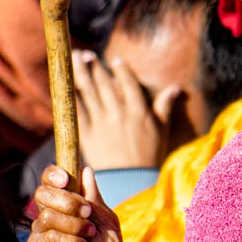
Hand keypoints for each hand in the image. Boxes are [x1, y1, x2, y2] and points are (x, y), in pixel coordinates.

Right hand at [29, 165, 124, 241]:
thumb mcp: (109, 226)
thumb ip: (96, 200)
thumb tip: (85, 170)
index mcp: (68, 206)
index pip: (52, 180)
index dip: (55, 174)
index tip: (67, 178)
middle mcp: (52, 216)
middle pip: (42, 192)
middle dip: (67, 200)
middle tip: (87, 214)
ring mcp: (43, 234)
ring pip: (45, 214)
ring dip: (73, 224)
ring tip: (90, 238)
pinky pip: (45, 237)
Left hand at [73, 49, 180, 169]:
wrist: (131, 185)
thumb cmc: (149, 158)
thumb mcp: (161, 131)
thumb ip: (165, 107)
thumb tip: (176, 89)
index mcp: (139, 112)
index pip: (127, 82)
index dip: (120, 69)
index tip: (115, 62)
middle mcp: (119, 114)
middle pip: (103, 82)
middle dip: (94, 66)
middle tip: (87, 56)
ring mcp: (102, 124)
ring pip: (88, 89)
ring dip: (80, 71)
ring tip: (76, 59)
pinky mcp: (87, 134)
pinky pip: (76, 108)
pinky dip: (70, 93)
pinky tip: (66, 83)